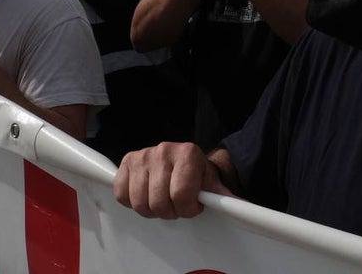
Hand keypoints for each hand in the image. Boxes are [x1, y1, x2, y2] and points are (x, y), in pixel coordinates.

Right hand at [113, 142, 229, 218]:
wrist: (184, 160)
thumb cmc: (197, 175)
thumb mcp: (212, 184)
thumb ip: (223, 197)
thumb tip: (240, 209)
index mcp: (188, 154)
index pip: (181, 195)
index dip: (187, 210)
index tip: (192, 207)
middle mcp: (164, 150)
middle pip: (159, 202)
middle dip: (170, 212)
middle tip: (176, 205)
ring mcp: (143, 155)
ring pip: (140, 202)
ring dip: (151, 210)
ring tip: (162, 201)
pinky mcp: (127, 161)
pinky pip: (122, 194)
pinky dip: (132, 202)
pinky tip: (146, 195)